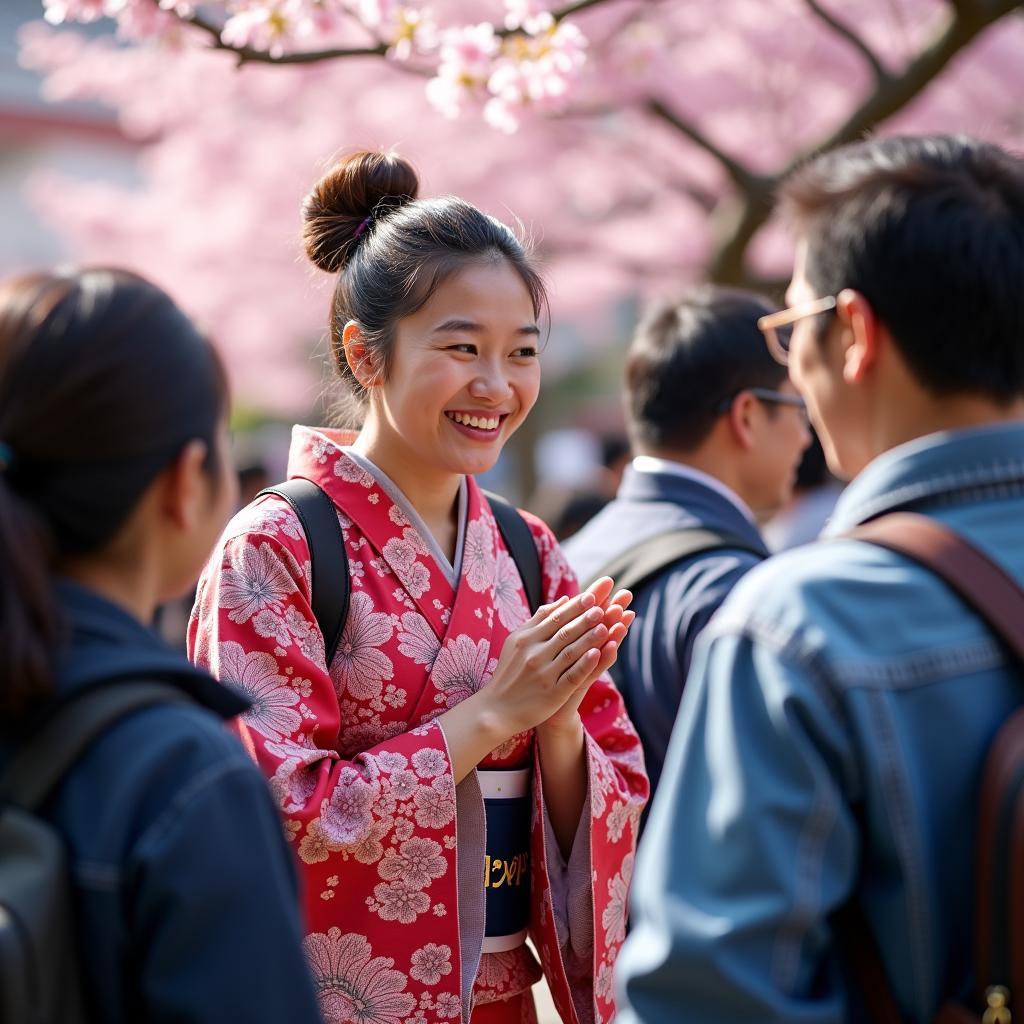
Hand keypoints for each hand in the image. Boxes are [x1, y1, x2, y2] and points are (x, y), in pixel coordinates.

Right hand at [479, 578, 622, 736]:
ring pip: (570, 652)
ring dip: (589, 639)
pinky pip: (571, 676)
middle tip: (603, 607)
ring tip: (606, 627)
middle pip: (564, 633)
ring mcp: (544, 674)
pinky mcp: (552, 693)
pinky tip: (597, 654)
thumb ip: (539, 619)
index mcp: (526, 639)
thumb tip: (563, 600)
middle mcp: (534, 654)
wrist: (497, 708)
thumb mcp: (516, 641)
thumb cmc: (509, 671)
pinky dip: (584, 664)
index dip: (574, 607)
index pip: (555, 618)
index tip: (591, 596)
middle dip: (584, 619)